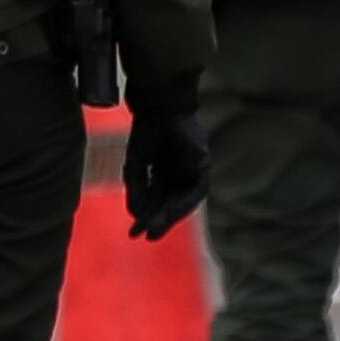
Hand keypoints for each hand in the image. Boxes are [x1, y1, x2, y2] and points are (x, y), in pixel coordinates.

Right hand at [122, 105, 208, 242]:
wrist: (158, 106)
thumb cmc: (146, 130)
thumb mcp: (136, 163)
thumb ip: (137, 187)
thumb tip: (135, 214)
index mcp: (163, 172)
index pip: (156, 201)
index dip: (147, 217)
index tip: (135, 232)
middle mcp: (178, 174)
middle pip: (169, 204)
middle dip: (158, 220)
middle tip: (146, 235)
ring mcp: (192, 170)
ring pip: (183, 201)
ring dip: (169, 215)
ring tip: (154, 228)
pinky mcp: (204, 165)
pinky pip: (197, 190)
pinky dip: (184, 202)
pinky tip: (170, 213)